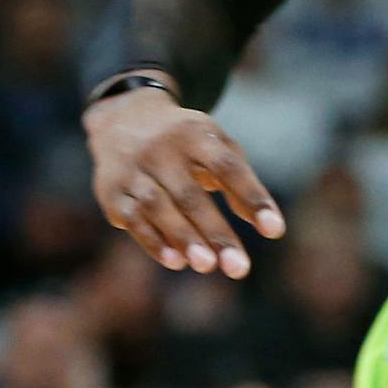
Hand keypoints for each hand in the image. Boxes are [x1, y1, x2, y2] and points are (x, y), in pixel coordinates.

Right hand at [85, 81, 284, 277]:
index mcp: (197, 134)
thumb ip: (240, 183)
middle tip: (240, 268)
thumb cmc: (186, 142)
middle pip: (191, 195)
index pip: (229, 167)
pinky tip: (176, 262)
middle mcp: (162, 150)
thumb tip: (265, 224)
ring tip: (208, 266)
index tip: (275, 231)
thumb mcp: (217, 147)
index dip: (252, 198)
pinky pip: (132, 219)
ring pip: (157, 207)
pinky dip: (153, 242)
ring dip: (183, 238)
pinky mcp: (112, 191)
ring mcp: (133, 170)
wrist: (124, 119)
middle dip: (216, 232)